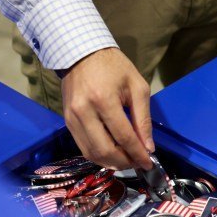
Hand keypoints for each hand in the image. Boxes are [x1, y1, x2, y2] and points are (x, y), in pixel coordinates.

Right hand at [61, 48, 153, 170]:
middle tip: (138, 163)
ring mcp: (72, 118)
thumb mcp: (137, 87)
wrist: (81, 53)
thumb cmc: (114, 67)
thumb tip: (148, 147)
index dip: (138, 153)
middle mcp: (84, 112)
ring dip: (111, 162)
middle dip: (124, 162)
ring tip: (127, 160)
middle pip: (105, 150)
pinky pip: (83, 146)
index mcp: (104, 100)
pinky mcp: (67, 121)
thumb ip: (143, 118)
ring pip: (92, 152)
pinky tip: (112, 154)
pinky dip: (99, 155)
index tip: (149, 162)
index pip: (123, 136)